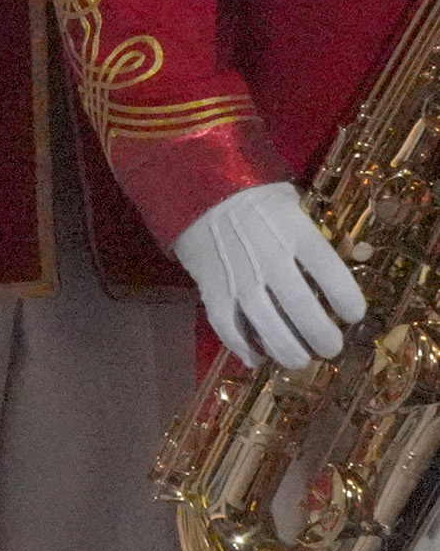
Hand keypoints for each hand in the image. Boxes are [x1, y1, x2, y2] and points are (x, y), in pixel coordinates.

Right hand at [175, 181, 365, 370]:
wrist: (196, 189)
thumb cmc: (252, 196)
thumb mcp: (290, 203)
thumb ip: (310, 233)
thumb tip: (336, 262)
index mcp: (295, 232)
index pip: (332, 274)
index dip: (348, 301)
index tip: (353, 315)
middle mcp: (269, 258)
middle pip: (301, 306)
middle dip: (321, 335)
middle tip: (330, 347)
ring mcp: (238, 276)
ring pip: (266, 323)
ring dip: (287, 349)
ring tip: (300, 360)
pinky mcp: (211, 287)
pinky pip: (227, 325)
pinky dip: (242, 347)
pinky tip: (257, 359)